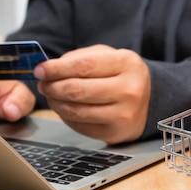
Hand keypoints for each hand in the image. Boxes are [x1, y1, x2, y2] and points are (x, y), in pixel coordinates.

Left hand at [34, 45, 150, 143]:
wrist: (150, 100)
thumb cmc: (122, 75)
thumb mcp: (108, 56)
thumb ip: (79, 57)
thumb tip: (48, 69)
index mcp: (126, 63)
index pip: (84, 66)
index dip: (57, 68)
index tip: (40, 69)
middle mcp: (129, 90)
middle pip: (77, 90)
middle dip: (52, 87)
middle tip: (42, 84)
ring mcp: (123, 114)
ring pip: (76, 111)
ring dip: (55, 103)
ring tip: (50, 95)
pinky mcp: (115, 133)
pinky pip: (80, 126)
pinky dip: (65, 116)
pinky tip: (63, 107)